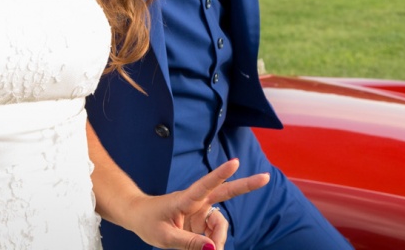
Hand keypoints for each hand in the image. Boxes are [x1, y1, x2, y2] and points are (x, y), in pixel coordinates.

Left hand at [123, 158, 269, 249]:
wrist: (138, 216)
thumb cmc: (148, 221)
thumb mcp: (164, 237)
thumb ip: (189, 243)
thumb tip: (213, 249)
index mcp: (185, 199)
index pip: (205, 185)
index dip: (221, 174)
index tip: (235, 162)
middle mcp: (197, 201)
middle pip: (225, 192)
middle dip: (246, 185)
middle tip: (266, 177)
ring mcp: (200, 210)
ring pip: (220, 224)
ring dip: (218, 239)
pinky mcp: (201, 219)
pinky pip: (214, 232)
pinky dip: (213, 243)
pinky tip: (207, 248)